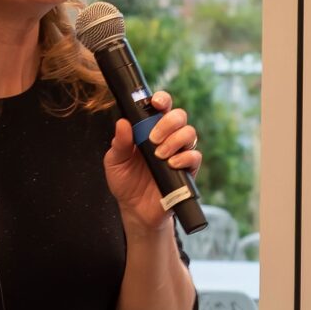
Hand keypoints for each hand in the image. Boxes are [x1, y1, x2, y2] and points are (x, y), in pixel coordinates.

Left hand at [105, 89, 201, 232]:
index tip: (155, 103)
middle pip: (179, 116)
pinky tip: (171, 163)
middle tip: (153, 138)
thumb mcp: (115, 161)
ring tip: (160, 154)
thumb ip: (119, 143)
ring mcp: (179, 153)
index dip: (162, 100)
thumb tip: (123, 122)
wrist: (135, 210)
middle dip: (168, 122)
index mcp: (149, 130)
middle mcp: (168, 137)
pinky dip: (184, 157)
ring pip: (190, 132)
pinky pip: (195, 156)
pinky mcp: (187, 170)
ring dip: (175, 140)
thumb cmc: (125, 182)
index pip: (161, 107)